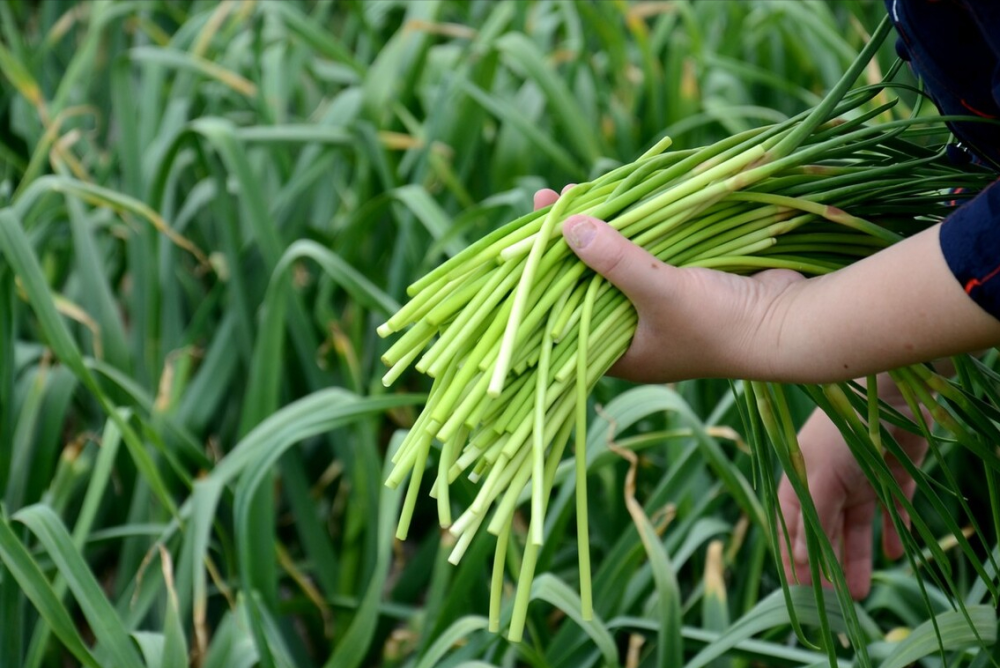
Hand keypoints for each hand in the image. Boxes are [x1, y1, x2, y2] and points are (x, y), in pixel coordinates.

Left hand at [533, 187, 805, 382]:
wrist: (793, 323)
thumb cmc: (722, 325)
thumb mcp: (660, 292)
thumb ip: (614, 260)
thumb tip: (566, 225)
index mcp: (618, 353)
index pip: (563, 317)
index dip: (539, 280)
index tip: (520, 243)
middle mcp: (632, 331)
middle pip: (585, 282)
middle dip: (565, 245)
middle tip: (543, 201)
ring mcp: (657, 304)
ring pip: (615, 261)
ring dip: (597, 229)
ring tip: (569, 192)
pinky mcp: (681, 279)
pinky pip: (646, 249)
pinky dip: (631, 226)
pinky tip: (614, 198)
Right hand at [776, 375, 928, 599]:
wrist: (891, 393)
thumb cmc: (843, 430)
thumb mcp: (819, 477)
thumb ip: (811, 518)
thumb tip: (799, 561)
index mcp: (799, 478)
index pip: (790, 527)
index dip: (792, 559)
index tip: (799, 591)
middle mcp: (826, 481)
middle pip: (822, 532)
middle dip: (825, 566)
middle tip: (833, 601)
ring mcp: (858, 479)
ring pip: (854, 528)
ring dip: (855, 559)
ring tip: (860, 593)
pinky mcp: (891, 476)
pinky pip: (890, 512)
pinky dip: (891, 533)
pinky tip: (894, 556)